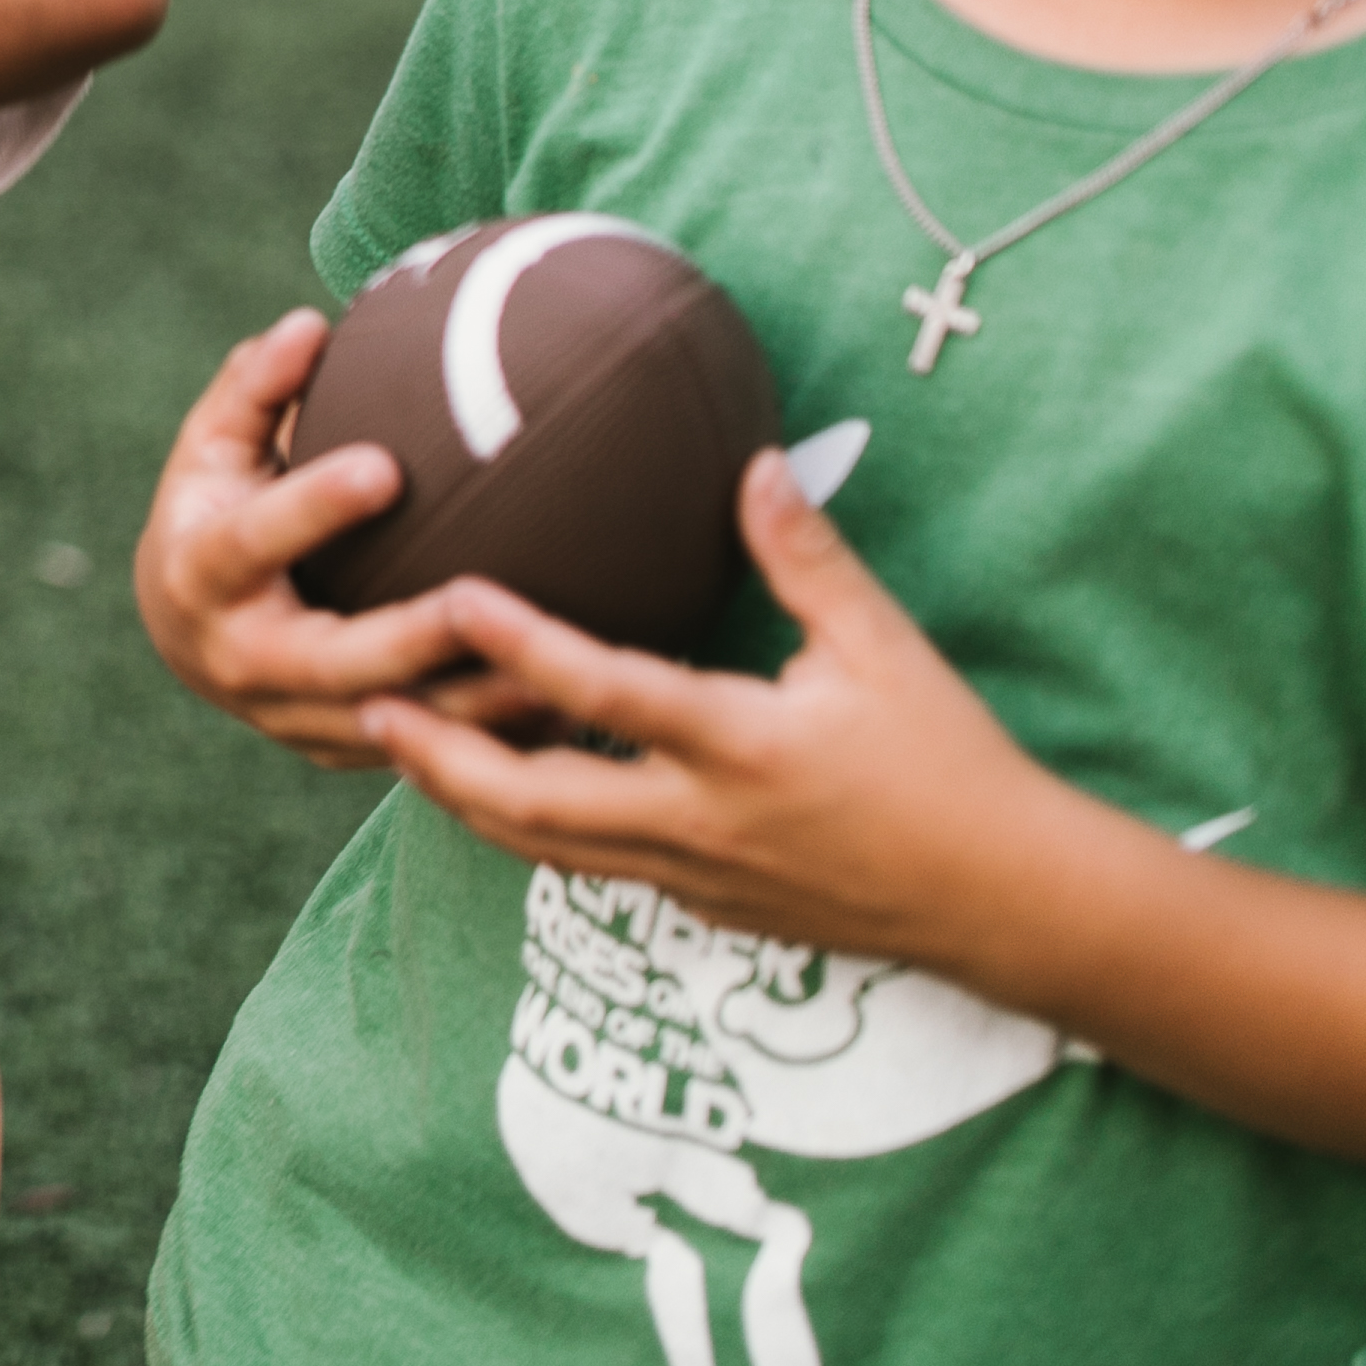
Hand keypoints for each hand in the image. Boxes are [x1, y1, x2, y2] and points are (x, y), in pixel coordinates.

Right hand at [132, 311, 540, 765]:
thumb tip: (310, 326)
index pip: (254, 538)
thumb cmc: (214, 510)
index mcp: (200, 573)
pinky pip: (417, 751)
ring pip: (388, 723)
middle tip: (487, 600)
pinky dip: (485, 736)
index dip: (315, 507)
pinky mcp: (336, 750)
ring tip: (551, 665)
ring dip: (470, 704)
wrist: (188, 635)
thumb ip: (254, 389)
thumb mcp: (213, 448)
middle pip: (332, 661)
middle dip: (412, 639)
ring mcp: (287, 718)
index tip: (386, 467)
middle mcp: (238, 660)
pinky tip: (562, 704)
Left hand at [363, 450, 1073, 968]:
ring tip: (392, 742)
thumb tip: (749, 460)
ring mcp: (692, 875)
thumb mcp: (885, 649)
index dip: (523, 647)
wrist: (1003, 903)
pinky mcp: (699, 905)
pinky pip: (585, 867)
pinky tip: (484, 790)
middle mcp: (701, 822)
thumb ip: (805, 557)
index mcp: (745, 748)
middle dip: (440, 757)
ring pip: (543, 847)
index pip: (608, 694)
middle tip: (363, 700)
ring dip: (461, 798)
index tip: (453, 595)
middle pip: (534, 802)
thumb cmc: (950, 763)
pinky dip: (523, 828)